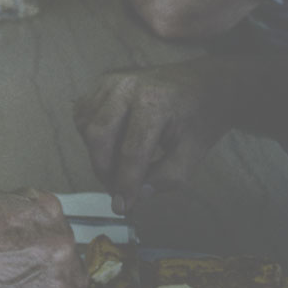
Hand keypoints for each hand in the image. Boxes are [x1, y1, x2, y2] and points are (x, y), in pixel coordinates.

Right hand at [73, 62, 231, 213]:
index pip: (132, 150)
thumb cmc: (200, 119)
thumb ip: (168, 177)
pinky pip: (84, 112)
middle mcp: (127, 87)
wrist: (204, 83)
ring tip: (115, 167)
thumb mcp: (194, 153)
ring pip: (86, 124)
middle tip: (115, 189)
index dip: (126, 182)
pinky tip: (108, 144)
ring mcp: (112, 80)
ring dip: (95, 152)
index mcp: (156, 103)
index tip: (122, 207)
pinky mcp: (103, 80)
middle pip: (99, 134)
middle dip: (103, 168)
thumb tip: (137, 192)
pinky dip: (89, 133)